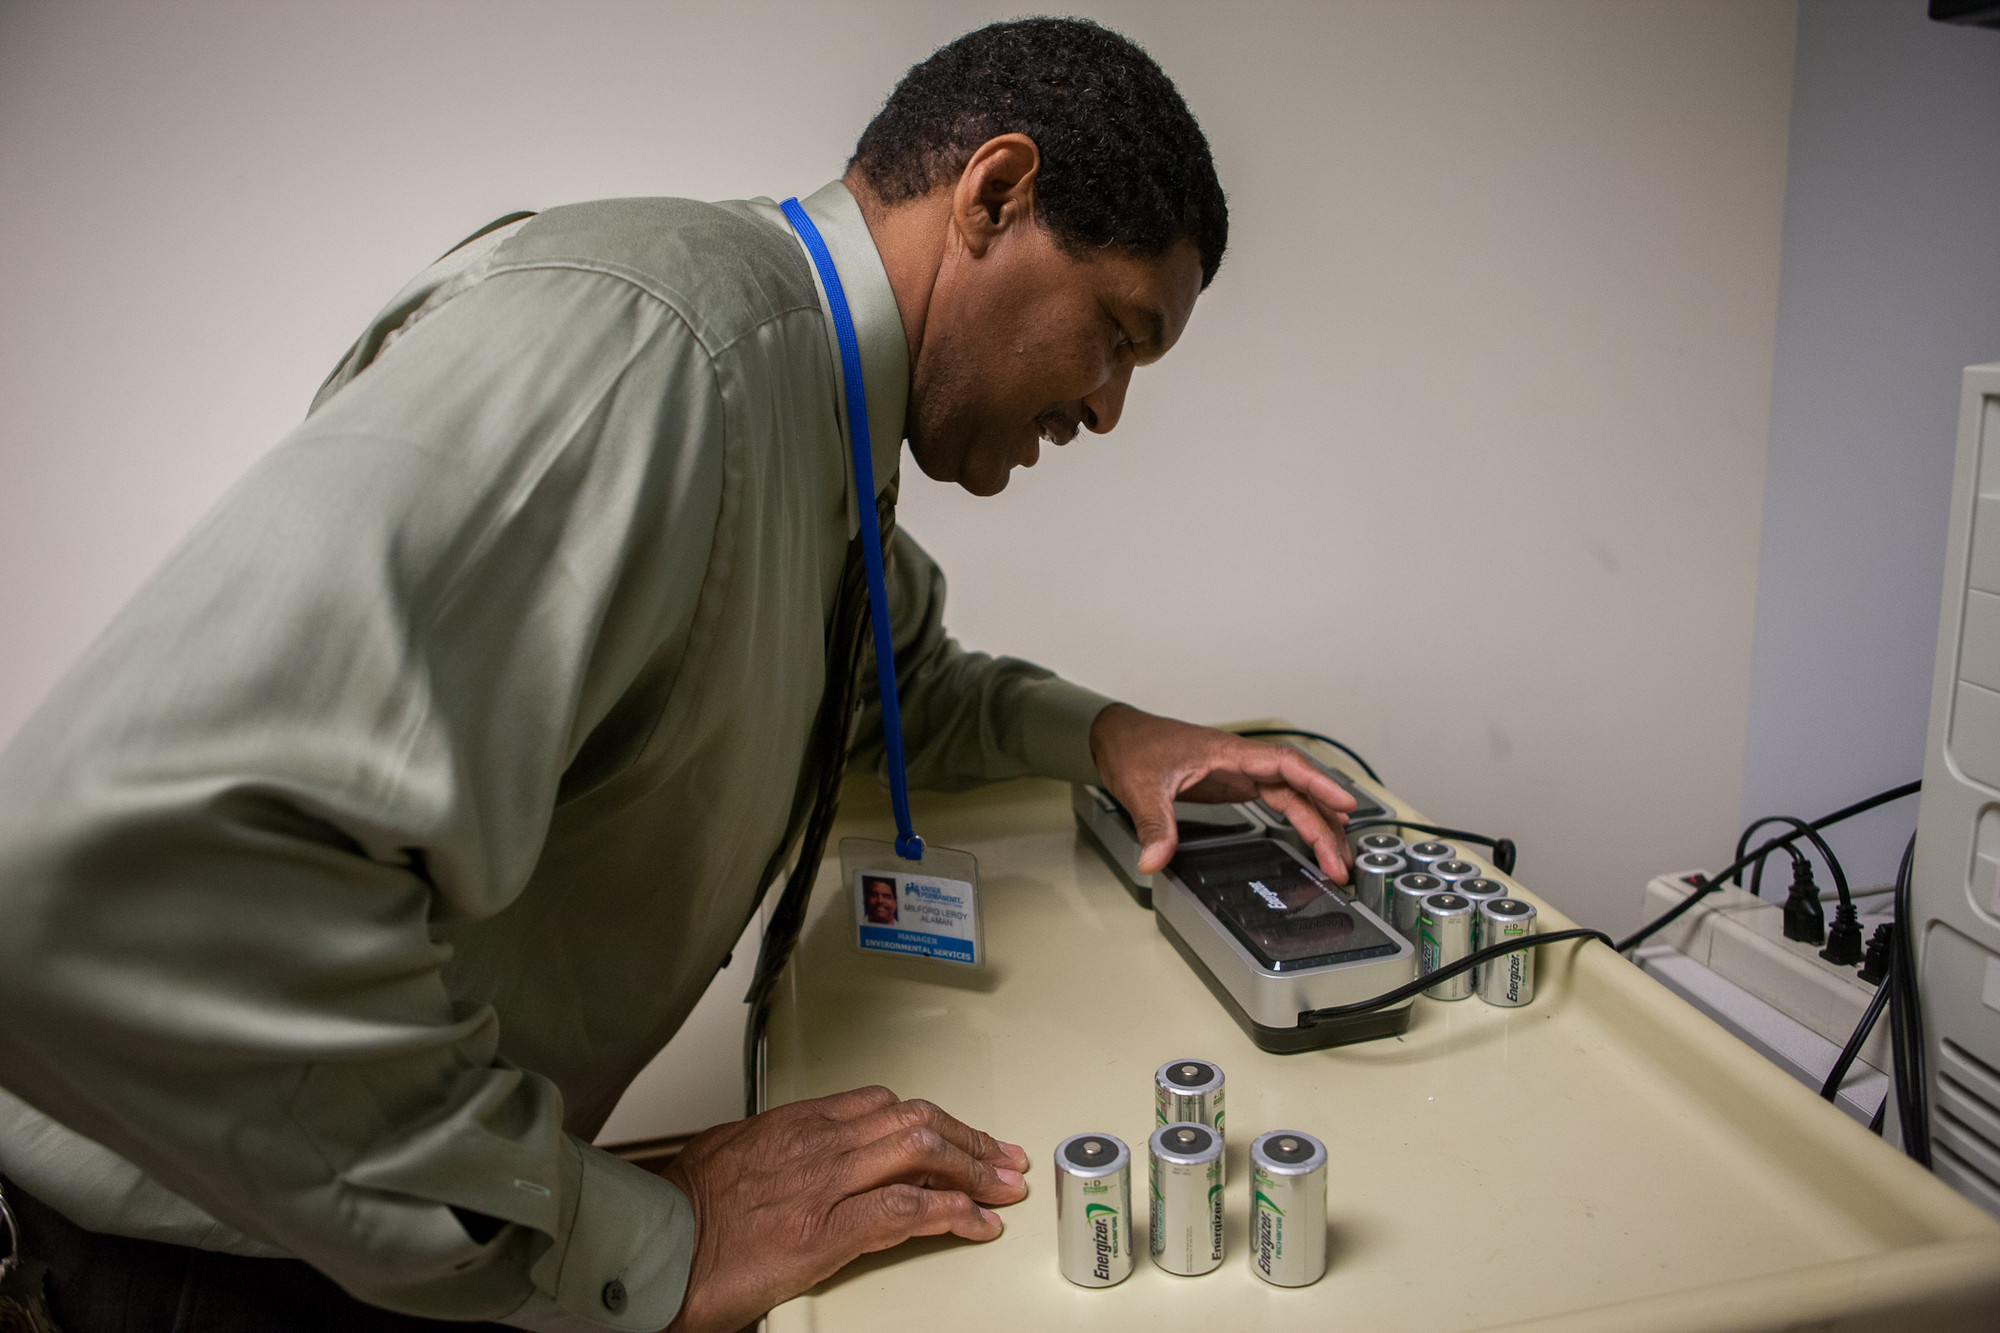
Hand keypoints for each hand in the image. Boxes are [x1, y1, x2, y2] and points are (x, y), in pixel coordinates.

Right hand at [660, 1086, 1028, 1332]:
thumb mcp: (732, 1153)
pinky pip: (907, 1210)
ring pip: (922, 1153)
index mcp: (797, 1123)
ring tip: (1003, 1187)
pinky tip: (976, 1222)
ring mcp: (826, 1185)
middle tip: (1002, 1158)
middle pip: (916, 1121)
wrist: (652, 1246)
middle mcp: (818, 1143)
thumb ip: (778, 1146)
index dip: (934, 1119)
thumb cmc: (681, 1210)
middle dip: (970, 1139)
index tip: (959, 1134)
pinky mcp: (827, 1231)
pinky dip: (952, 1214)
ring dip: (974, 1170)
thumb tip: (804, 1153)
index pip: (885, 1105)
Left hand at [1088, 704, 1356, 880]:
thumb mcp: (1140, 789)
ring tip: (1336, 858)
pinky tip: (1315, 834)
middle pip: (1298, 788)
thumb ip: (1153, 825)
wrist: (1119, 737)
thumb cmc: (1133, 749)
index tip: (1345, 805)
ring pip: (1293, 796)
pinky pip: (1278, 799)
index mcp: (1227, 752)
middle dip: (1323, 823)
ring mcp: (1241, 772)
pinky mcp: (1236, 783)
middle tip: (1339, 861)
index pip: (1286, 764)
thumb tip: (1154, 859)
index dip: (1319, 784)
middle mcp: (1241, 760)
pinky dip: (1299, 818)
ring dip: (1316, 825)